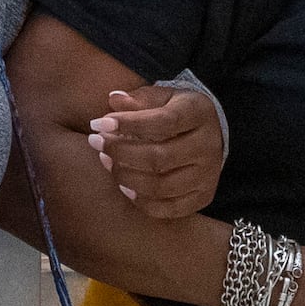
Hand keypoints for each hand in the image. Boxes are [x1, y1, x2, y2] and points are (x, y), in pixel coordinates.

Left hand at [89, 84, 222, 220]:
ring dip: (126, 177)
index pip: (164, 121)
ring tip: (106, 162)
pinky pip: (169, 208)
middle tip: (95, 143)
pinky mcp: (202, 196)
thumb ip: (139, 99)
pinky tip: (124, 187)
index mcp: (199, 113)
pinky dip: (142, 201)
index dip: (129, 124)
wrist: (210, 135)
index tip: (99, 124)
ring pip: (162, 186)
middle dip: (120, 152)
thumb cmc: (177, 112)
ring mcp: (208, 175)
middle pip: (160, 158)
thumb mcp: (162, 97)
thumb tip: (114, 99)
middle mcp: (208, 145)